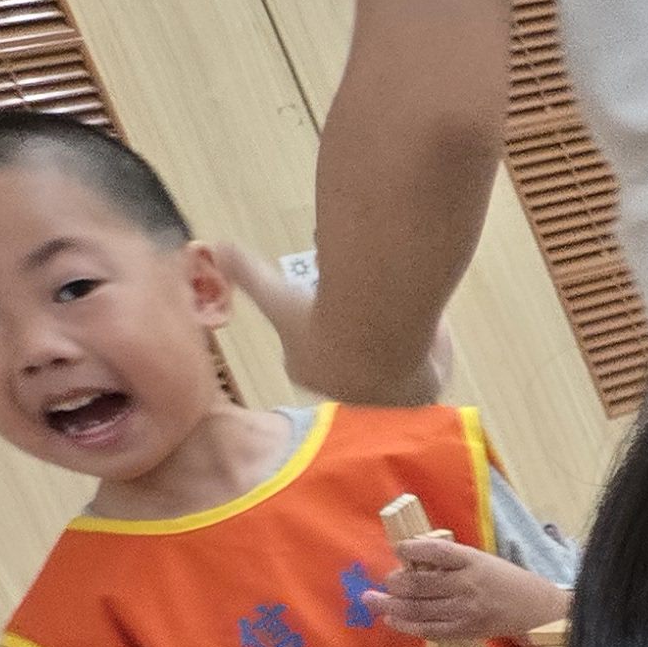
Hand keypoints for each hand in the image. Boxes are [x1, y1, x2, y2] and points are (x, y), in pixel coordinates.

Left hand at [228, 247, 457, 404]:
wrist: (375, 334)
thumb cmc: (318, 318)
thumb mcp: (273, 291)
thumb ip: (248, 272)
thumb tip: (217, 249)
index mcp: (306, 371)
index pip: (304, 358)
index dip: (312, 335)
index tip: (322, 312)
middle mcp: (345, 393)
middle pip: (351, 369)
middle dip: (356, 346)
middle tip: (364, 311)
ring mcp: (386, 397)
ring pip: (391, 374)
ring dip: (394, 352)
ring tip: (399, 316)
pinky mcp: (422, 393)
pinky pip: (425, 373)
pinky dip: (429, 354)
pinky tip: (430, 329)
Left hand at [370, 535, 565, 642]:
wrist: (537, 609)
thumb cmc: (506, 580)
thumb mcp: (481, 560)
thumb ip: (449, 560)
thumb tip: (410, 562)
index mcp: (473, 561)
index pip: (435, 552)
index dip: (411, 549)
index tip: (399, 548)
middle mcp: (467, 585)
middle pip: (419, 584)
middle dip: (395, 582)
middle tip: (386, 581)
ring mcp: (465, 610)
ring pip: (418, 609)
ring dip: (390, 605)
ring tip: (371, 600)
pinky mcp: (465, 630)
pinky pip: (429, 630)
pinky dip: (406, 625)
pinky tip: (392, 620)